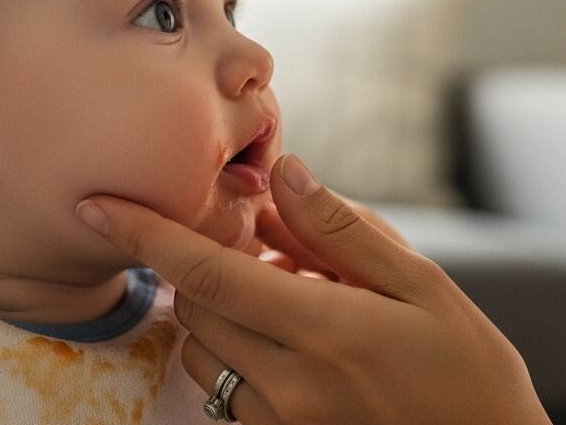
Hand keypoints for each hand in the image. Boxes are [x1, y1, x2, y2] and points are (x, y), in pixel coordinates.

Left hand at [76, 155, 550, 424]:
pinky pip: (227, 393)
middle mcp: (291, 386)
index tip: (96, 206)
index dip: (146, 236)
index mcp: (327, 332)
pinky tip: (294, 344)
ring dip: (219, 313)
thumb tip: (283, 173)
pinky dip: (238, 356)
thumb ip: (344, 232)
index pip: (209, 274)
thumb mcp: (426, 287)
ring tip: (290, 299)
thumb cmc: (469, 373)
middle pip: (197, 309)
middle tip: (267, 246)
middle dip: (205, 265)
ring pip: (203, 353)